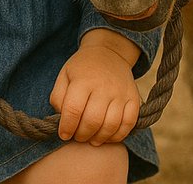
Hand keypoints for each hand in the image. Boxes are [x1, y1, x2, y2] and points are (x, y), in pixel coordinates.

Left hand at [50, 28, 141, 143]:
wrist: (108, 53)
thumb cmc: (82, 68)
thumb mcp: (64, 75)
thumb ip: (58, 97)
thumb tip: (61, 118)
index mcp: (83, 80)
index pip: (73, 109)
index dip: (67, 127)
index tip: (63, 135)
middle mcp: (103, 87)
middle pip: (93, 120)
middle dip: (82, 134)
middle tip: (77, 137)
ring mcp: (121, 93)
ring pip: (111, 125)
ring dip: (99, 138)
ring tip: (91, 139)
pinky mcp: (134, 99)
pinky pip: (129, 123)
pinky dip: (118, 135)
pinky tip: (107, 136)